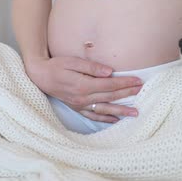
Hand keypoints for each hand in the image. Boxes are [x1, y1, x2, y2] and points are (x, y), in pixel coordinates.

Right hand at [25, 56, 142, 122]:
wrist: (40, 76)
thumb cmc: (56, 65)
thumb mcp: (72, 61)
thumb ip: (92, 67)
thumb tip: (110, 72)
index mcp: (83, 85)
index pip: (109, 85)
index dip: (125, 83)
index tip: (138, 80)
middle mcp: (83, 98)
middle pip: (110, 96)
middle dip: (127, 94)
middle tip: (142, 92)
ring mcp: (80, 105)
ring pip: (104, 109)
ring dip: (121, 111)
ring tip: (135, 113)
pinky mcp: (77, 108)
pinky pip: (93, 115)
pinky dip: (105, 118)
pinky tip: (115, 119)